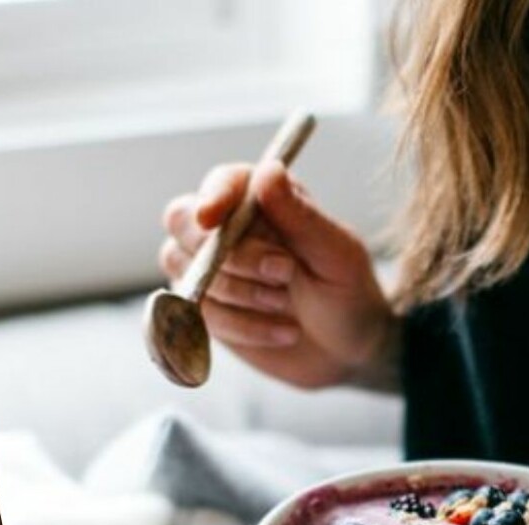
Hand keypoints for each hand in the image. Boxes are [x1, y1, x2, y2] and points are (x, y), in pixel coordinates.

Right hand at [160, 160, 396, 388]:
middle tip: (284, 271)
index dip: (210, 198)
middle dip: (232, 255)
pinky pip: (197, 315)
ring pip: (189, 272)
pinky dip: (242, 326)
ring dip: (240, 293)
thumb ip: (299, 215)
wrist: (345, 348)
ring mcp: (206, 269)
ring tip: (287, 302)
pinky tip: (281, 330)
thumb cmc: (345, 289)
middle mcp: (225, 228)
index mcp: (260, 199)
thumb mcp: (335, 252)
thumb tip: (268, 172)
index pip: (219, 183)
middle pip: (183, 224)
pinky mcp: (203, 309)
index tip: (212, 219)